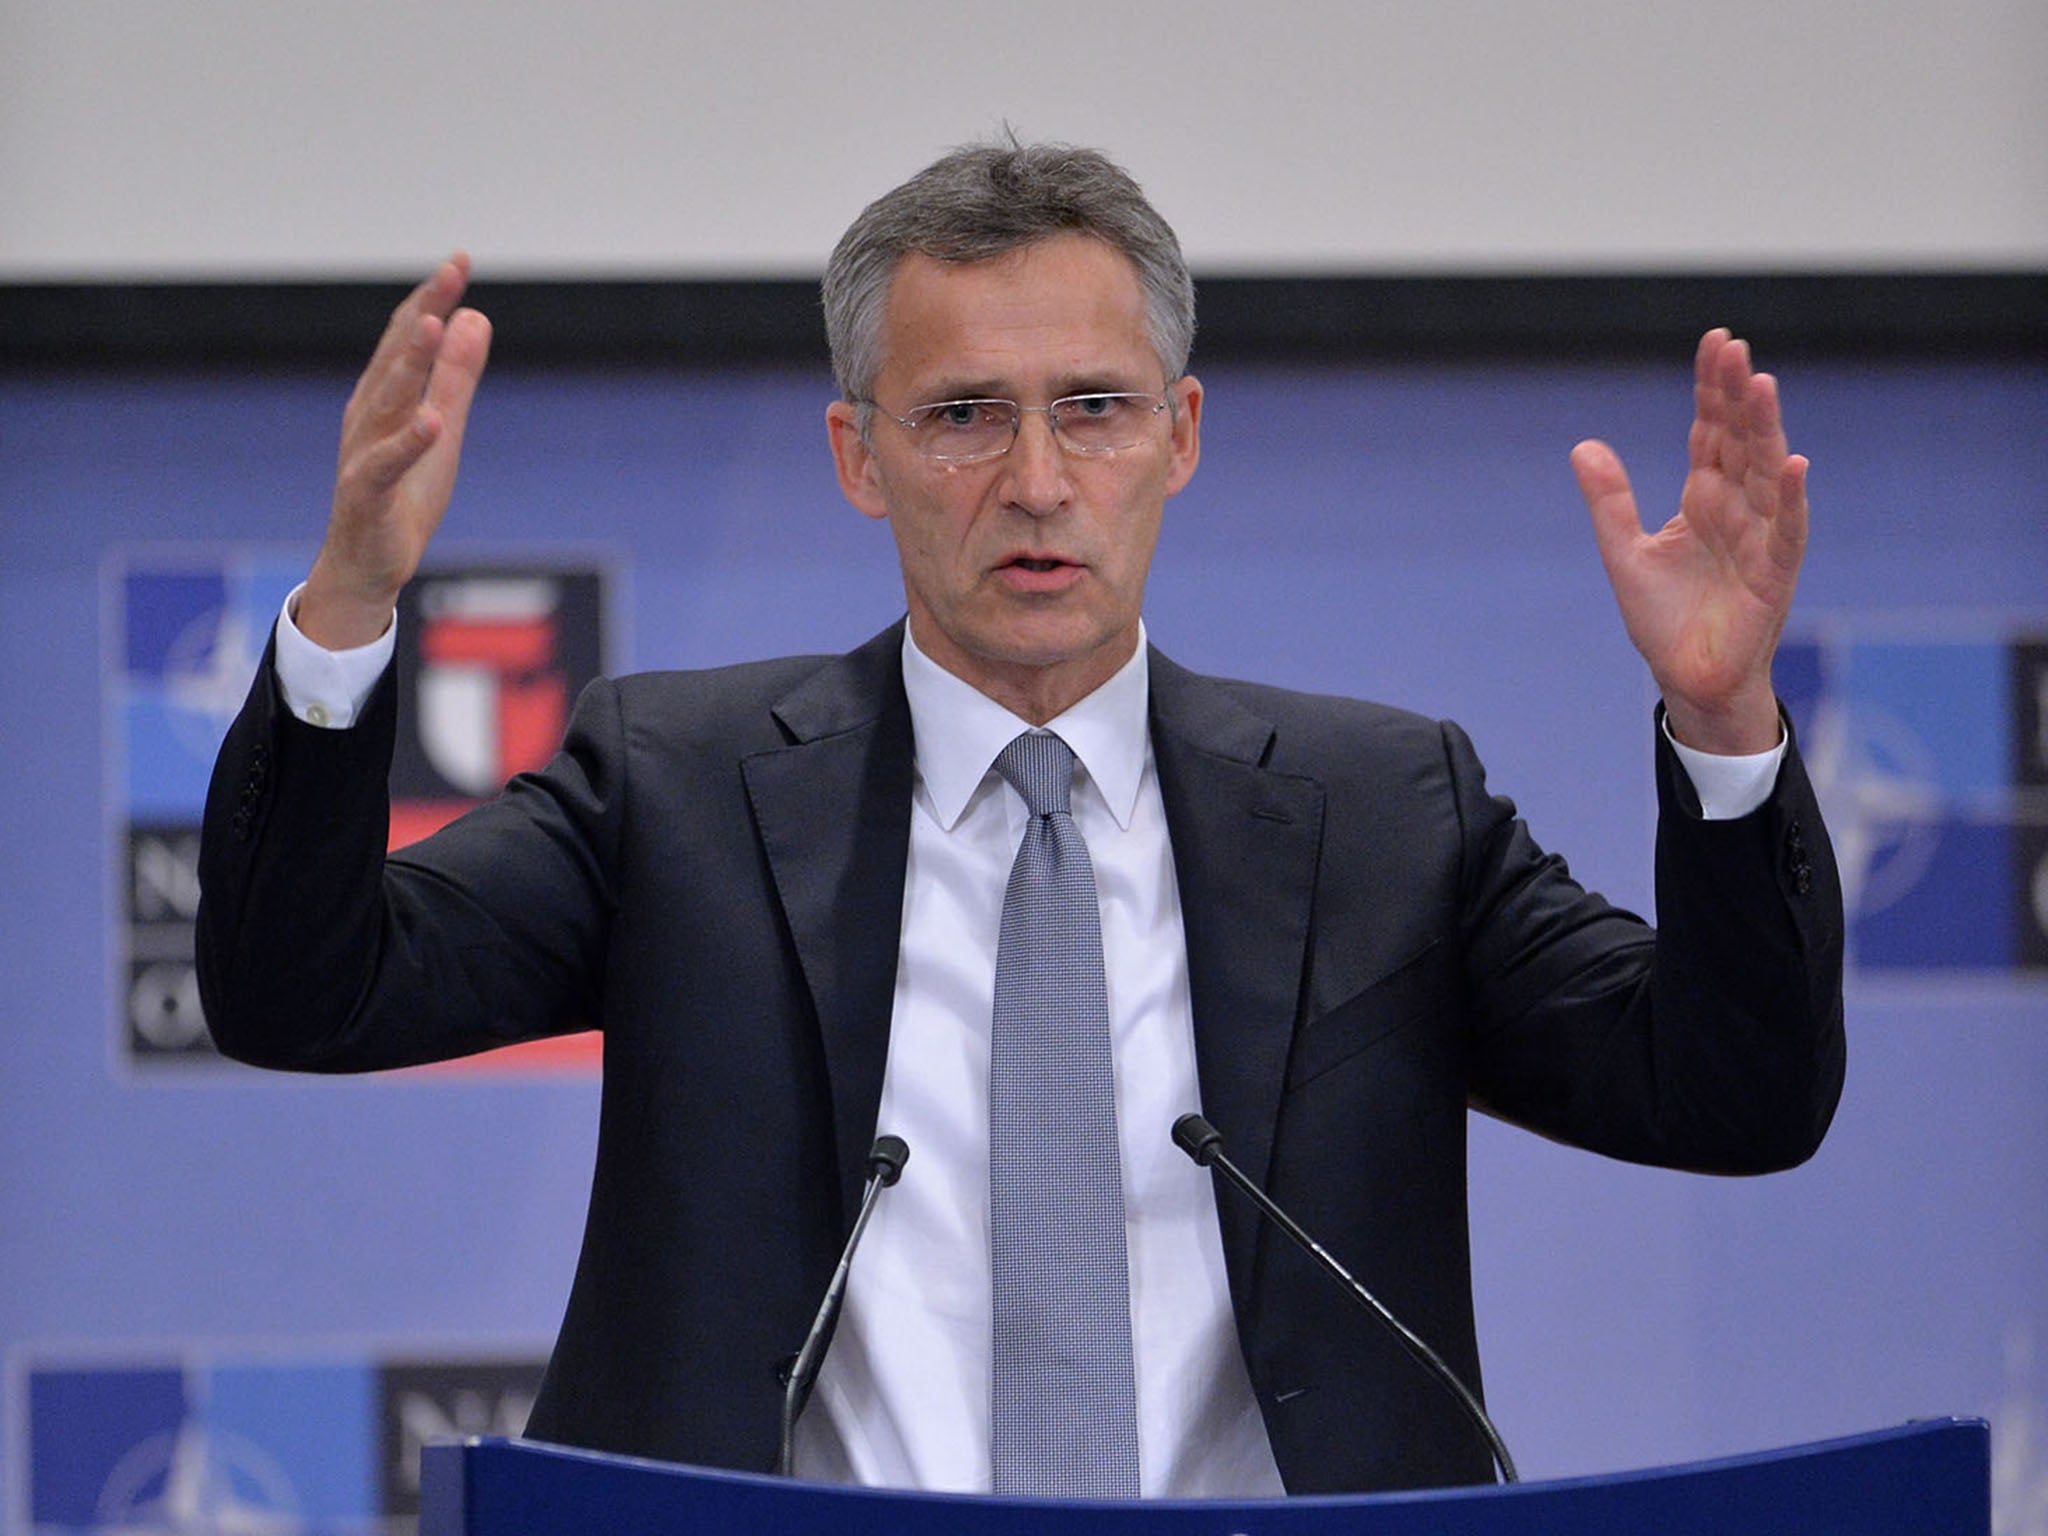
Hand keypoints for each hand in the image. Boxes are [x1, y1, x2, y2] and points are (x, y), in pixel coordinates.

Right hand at [298, 253, 492, 649]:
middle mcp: (368, 413)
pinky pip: (385, 463)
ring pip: (386, 399)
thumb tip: (475, 318)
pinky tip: (432, 420)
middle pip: (397, 354)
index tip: (459, 260)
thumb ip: (456, 376)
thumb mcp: (443, 429)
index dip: (433, 297)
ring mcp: (363, 451)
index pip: (409, 336)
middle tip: (450, 273)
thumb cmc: (402, 495)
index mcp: (385, 394)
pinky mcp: (365, 492)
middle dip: (424, 311)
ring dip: (410, 362)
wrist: (366, 564)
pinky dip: (408, 442)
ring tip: (435, 326)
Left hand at [1572, 328, 1806, 754]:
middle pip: (1740, 440)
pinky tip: (1794, 464)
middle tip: (1733, 348)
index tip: (1715, 342)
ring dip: (1765, 430)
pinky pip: (1786, 531)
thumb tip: (1583, 446)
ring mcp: (1760, 538)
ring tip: (1760, 385)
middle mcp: (1737, 509)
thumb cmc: (1664, 620)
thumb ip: (1610, 502)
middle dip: (1736, 395)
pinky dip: (1791, 499)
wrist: (1688, 679)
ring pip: (1766, 473)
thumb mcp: (1625, 554)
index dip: (1711, 389)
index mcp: (1703, 499)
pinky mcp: (1773, 574)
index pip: (1710, 431)